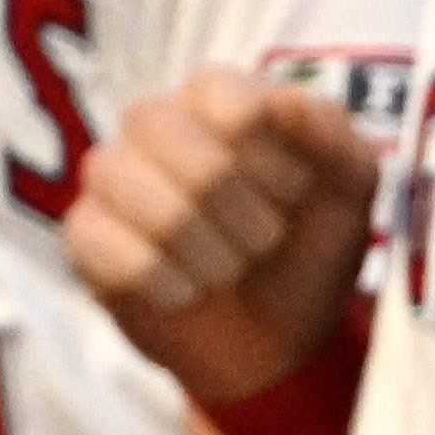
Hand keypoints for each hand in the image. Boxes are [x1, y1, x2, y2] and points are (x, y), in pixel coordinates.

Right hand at [61, 67, 382, 402]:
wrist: (277, 339)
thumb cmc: (310, 249)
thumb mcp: (350, 192)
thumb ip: (334, 137)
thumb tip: (287, 101)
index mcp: (221, 96)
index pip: (222, 95)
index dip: (267, 154)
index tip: (295, 191)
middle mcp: (156, 123)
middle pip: (166, 132)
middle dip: (237, 207)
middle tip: (266, 241)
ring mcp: (111, 176)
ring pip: (137, 192)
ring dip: (209, 251)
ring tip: (230, 269)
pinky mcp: (83, 234)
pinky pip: (106, 247)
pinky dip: (168, 283)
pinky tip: (188, 292)